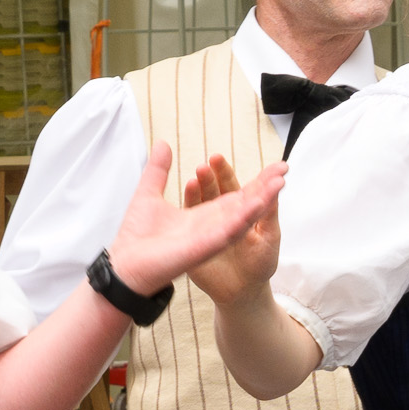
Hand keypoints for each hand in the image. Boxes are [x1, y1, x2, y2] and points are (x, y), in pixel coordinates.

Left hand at [119, 143, 288, 307]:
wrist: (124, 266)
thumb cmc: (136, 237)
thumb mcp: (149, 194)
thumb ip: (159, 170)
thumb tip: (162, 143)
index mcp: (201, 216)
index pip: (233, 195)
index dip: (252, 182)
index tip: (271, 167)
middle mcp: (210, 227)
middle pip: (244, 204)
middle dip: (264, 187)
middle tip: (284, 168)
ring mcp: (210, 238)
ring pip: (242, 216)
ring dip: (261, 199)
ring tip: (280, 181)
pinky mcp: (205, 247)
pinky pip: (229, 231)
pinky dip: (245, 216)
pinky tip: (260, 202)